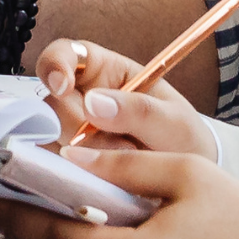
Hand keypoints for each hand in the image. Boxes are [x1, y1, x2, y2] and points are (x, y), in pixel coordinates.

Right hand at [37, 72, 218, 164]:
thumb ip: (139, 110)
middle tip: (122, 145)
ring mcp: (70, 132)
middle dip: (77, 127)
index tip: (62, 86)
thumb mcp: (174, 121)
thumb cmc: (181, 137)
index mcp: (104, 71)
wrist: (187, 184)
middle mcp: (79, 98)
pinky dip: (77, 175)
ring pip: (50, 138)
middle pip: (52, 104)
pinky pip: (54, 167)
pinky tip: (108, 178)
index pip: (66, 54)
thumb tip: (93, 102)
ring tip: (126, 162)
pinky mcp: (67, 163)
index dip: (55, 64)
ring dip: (84, 156)